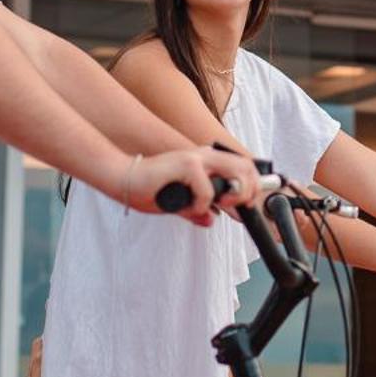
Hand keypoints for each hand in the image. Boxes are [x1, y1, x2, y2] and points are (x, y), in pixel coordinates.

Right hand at [125, 148, 252, 225]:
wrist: (124, 179)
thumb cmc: (150, 189)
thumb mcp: (179, 203)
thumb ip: (197, 210)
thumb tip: (210, 220)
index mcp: (207, 161)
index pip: (243, 168)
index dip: (251, 189)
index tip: (244, 209)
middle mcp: (206, 156)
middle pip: (247, 167)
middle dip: (247, 192)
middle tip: (232, 209)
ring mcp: (196, 158)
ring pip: (235, 173)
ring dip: (231, 196)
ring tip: (212, 206)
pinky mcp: (186, 165)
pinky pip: (207, 190)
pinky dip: (202, 205)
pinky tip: (188, 207)